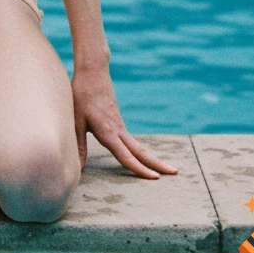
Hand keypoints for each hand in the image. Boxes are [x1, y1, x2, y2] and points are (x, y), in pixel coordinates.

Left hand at [71, 64, 177, 179]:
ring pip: (138, 146)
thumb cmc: (82, 96)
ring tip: (167, 168)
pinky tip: (143, 156)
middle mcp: (118, 130)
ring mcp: (120, 126)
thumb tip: (78, 167)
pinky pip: (131, 141)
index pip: (126, 156)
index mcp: (108, 132)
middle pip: (141, 151)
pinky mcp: (117, 121)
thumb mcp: (76, 121)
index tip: (155, 179)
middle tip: (176, 173)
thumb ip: (78, 145)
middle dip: (158, 164)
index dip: (139, 169)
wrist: (93, 73)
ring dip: (152, 158)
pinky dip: (140, 152)